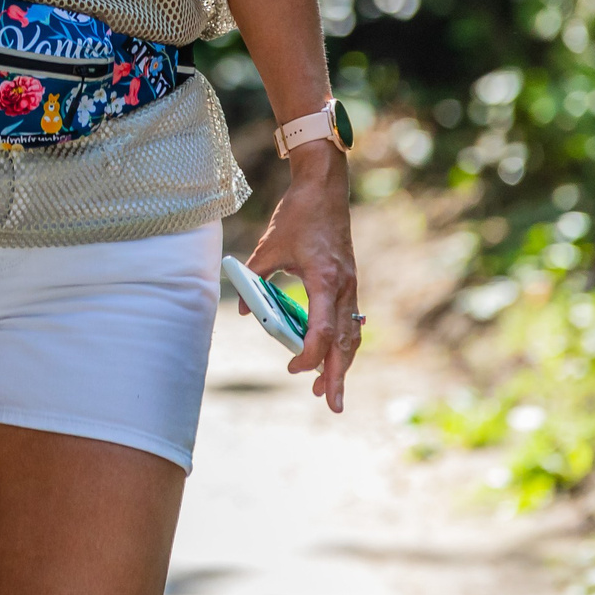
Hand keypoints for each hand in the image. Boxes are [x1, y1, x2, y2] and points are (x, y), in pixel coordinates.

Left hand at [240, 144, 360, 410]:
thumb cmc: (298, 215)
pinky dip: (345, 342)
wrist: (325, 189)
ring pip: (351, 335)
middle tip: (331, 405)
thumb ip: (254, 278)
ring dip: (343, 364)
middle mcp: (344, 287)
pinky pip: (351, 320)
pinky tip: (338, 356)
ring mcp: (351, 286)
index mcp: (326, 281)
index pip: (322, 330)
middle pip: (344, 342)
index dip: (309, 354)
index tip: (292, 368)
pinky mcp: (349, 282)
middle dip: (337, 375)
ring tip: (332, 390)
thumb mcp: (268, 246)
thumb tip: (243, 309)